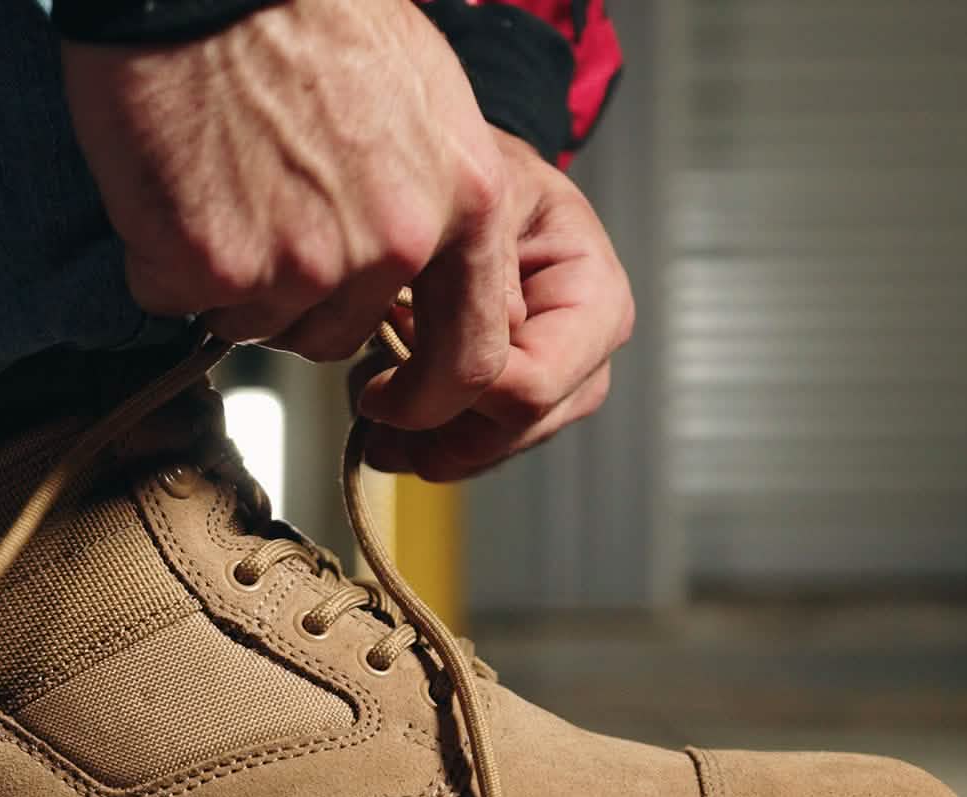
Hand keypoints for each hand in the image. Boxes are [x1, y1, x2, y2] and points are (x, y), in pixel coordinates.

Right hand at [61, 0, 522, 417]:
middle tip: (269, 217)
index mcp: (462, 206)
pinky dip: (168, 259)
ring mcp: (299, 260)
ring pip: (259, 327)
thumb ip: (446, 215)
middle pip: (336, 339)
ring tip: (226, 183)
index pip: (470, 360)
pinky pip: (180, 300)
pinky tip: (177, 183)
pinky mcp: (210, 262)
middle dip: (300, 302)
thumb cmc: (314, 12)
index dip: (426, 396)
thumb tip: (442, 295)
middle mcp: (391, 244)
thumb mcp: (431, 107)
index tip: (394, 402)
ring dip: (234, 280)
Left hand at [357, 130, 633, 480]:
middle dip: (439, 426)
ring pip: (493, 449)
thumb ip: (485, 262)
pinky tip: (391, 424)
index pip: (530, 385)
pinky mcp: (524, 406)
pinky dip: (429, 445)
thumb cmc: (481, 177)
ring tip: (375, 405)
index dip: (453, 392)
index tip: (385, 378)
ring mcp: (560, 389)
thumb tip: (483, 342)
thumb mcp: (481, 192)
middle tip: (370, 400)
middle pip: (514, 429)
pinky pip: (478, 449)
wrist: (475, 183)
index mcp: (596, 300)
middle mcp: (589, 355)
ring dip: (427, 442)